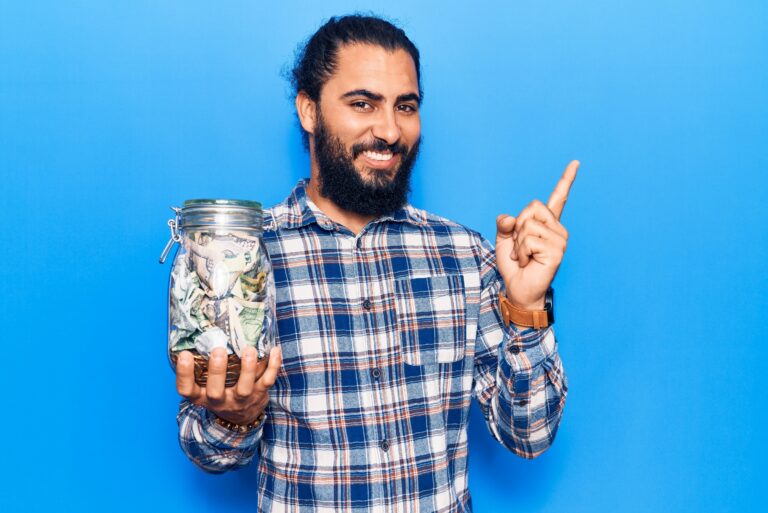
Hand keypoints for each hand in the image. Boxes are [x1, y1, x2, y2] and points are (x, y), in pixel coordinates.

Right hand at [176, 345, 282, 424]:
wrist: (242, 417)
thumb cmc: (219, 392)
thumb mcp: (205, 386)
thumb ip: (201, 367)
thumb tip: (198, 333)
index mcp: (201, 397)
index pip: (186, 390)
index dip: (184, 374)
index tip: (184, 354)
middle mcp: (219, 401)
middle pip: (215, 391)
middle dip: (217, 371)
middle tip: (218, 351)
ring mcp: (241, 400)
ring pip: (244, 388)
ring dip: (247, 368)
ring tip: (249, 349)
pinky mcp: (259, 395)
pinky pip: (267, 381)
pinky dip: (273, 366)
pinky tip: (274, 350)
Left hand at [495, 160, 578, 309]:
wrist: (518, 289)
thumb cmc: (514, 265)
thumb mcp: (504, 240)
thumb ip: (505, 224)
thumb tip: (509, 218)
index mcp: (547, 223)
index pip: (559, 198)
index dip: (566, 180)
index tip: (575, 163)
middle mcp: (557, 229)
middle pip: (532, 207)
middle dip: (518, 227)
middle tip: (520, 247)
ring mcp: (560, 240)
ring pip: (528, 225)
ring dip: (518, 243)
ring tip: (524, 257)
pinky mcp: (557, 251)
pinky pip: (529, 240)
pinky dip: (521, 252)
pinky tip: (528, 262)